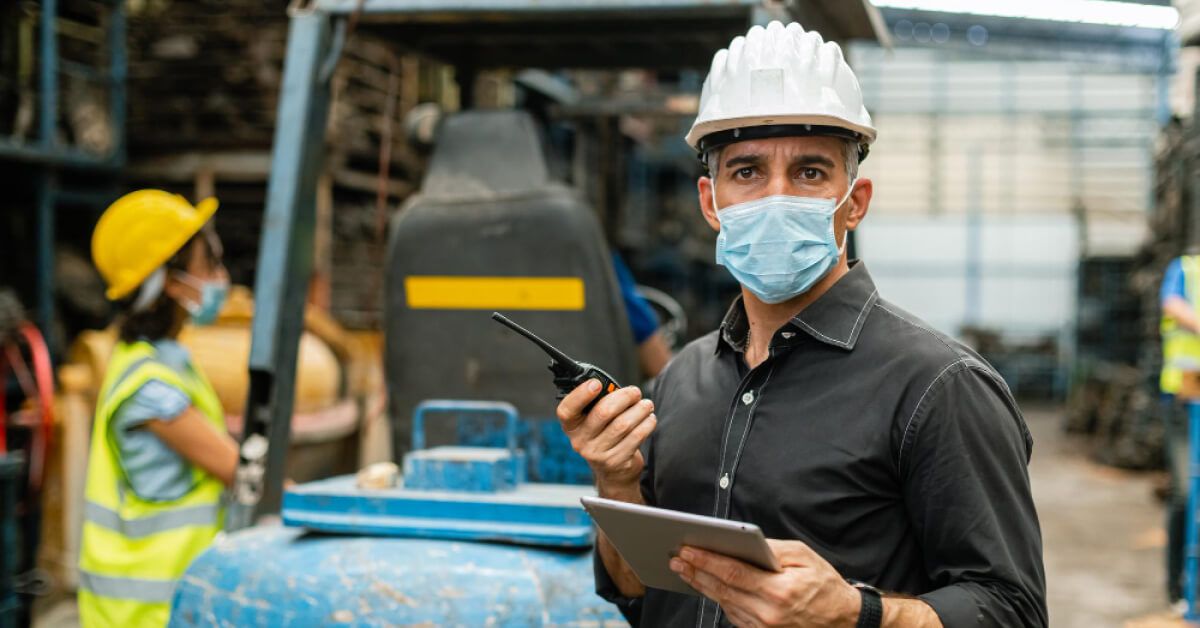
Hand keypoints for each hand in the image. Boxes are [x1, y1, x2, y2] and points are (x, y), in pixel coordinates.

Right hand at [555, 379, 656, 492]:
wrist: (614, 472)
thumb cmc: (605, 435)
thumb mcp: (594, 420)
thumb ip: (599, 403)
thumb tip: (617, 388)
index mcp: (572, 426)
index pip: (567, 410)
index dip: (580, 395)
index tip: (596, 383)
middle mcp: (581, 441)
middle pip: (602, 412)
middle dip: (623, 397)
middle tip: (635, 392)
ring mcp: (598, 454)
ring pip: (623, 424)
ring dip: (639, 410)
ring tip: (646, 404)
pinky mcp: (616, 461)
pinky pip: (635, 437)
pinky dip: (646, 424)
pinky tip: (649, 419)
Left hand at [670, 539, 860, 627]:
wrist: (844, 620)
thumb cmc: (825, 584)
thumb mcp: (804, 556)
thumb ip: (772, 549)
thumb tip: (742, 542)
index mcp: (779, 592)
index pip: (733, 574)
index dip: (706, 561)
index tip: (686, 550)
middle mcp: (768, 614)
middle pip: (722, 591)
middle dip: (696, 572)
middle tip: (675, 558)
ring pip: (724, 604)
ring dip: (702, 586)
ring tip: (684, 569)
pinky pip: (734, 615)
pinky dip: (718, 599)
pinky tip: (706, 585)